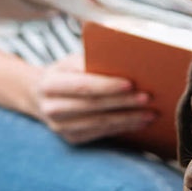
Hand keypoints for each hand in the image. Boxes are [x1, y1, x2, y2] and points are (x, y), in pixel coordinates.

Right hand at [31, 53, 155, 144]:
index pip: (83, 85)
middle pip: (93, 106)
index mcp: (50, 83)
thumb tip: (124, 52)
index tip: (130, 83)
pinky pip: (101, 134)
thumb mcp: (72, 61)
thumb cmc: (66, 73)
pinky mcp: (71, 138)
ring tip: (150, 113)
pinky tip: (140, 123)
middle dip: (123, 102)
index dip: (107, 86)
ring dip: (128, 119)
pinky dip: (122, 128)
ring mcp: (60, 127)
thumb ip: (92, 57)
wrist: (40, 96)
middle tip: (147, 98)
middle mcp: (52, 108)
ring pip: (99, 123)